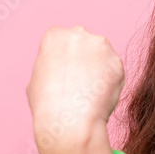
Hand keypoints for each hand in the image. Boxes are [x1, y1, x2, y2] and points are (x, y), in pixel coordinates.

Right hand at [26, 25, 125, 148]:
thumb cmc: (47, 104)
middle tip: (80, 85)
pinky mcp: (117, 61)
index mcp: (54, 35)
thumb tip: (60, 67)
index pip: (64, 42)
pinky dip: (110, 82)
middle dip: (85, 61)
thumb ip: (52, 64)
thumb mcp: (37, 76)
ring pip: (102, 57)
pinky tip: (100, 95)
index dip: (66, 61)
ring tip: (89, 92)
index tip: (66, 76)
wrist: (69, 120)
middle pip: (85, 45)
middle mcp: (78, 33)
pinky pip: (114, 71)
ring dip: (99, 70)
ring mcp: (100, 45)